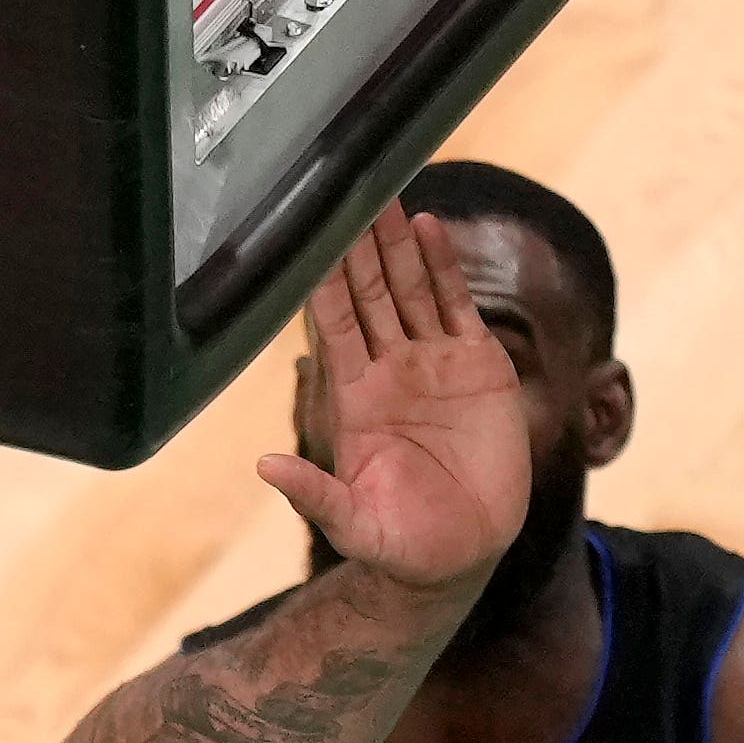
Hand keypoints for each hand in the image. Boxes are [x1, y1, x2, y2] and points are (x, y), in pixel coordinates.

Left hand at [259, 203, 531, 591]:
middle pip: (369, 293)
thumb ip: (313, 495)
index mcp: (354, 399)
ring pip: (410, 288)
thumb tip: (265, 466)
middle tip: (344, 185)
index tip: (308, 234)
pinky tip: (431, 227)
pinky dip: (444, 267)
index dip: (322, 280)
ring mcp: (433, 365)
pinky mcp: (478, 368)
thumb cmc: (399, 547)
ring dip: (397, 242)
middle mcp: (389, 371)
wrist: (460, 557)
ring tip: (385, 188)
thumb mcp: (353, 525)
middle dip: (357, 244)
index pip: (332, 325)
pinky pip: (457, 306)